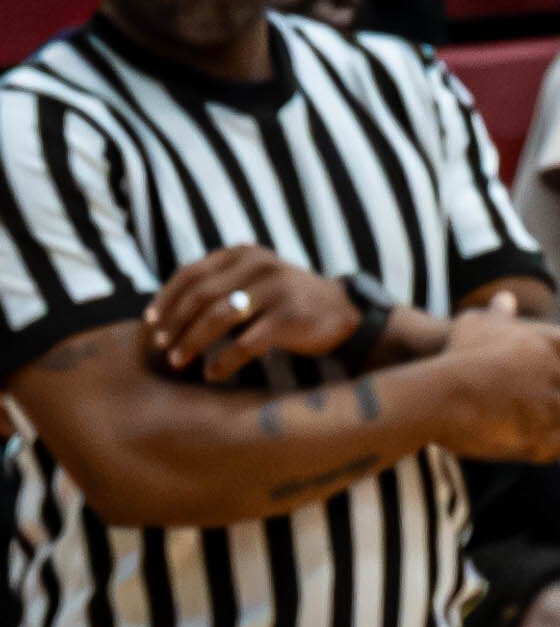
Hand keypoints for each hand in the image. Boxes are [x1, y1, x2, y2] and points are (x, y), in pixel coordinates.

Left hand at [144, 244, 362, 376]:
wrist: (341, 312)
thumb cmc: (285, 300)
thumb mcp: (254, 280)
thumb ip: (219, 285)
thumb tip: (164, 313)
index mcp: (244, 253)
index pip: (192, 273)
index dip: (166, 299)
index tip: (150, 323)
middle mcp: (259, 265)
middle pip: (201, 295)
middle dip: (176, 324)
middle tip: (162, 347)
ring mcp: (276, 289)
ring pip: (219, 317)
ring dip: (193, 342)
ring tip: (179, 362)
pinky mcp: (290, 317)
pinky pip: (246, 342)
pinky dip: (224, 361)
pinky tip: (214, 373)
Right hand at [426, 312, 559, 463]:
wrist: (442, 395)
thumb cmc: (454, 357)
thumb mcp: (474, 325)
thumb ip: (496, 314)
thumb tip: (506, 298)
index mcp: (543, 343)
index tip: (551, 365)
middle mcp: (553, 371)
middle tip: (553, 396)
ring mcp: (550, 405)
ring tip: (552, 422)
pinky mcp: (540, 435)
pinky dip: (553, 443)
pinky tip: (539, 444)